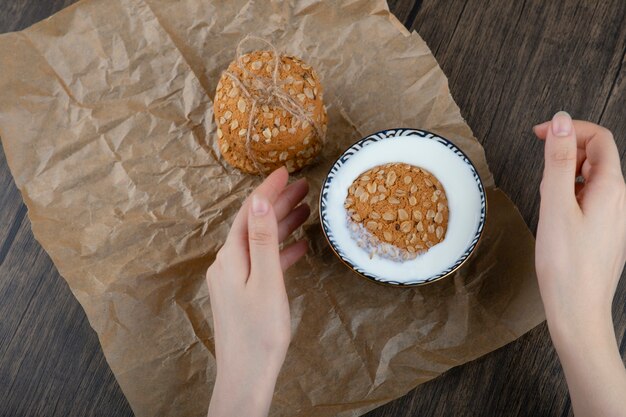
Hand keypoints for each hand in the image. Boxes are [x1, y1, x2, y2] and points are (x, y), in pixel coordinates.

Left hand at [206, 167, 309, 416]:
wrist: (246, 375)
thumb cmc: (260, 332)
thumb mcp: (266, 281)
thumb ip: (262, 240)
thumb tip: (257, 200)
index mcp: (231, 257)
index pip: (248, 212)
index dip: (266, 190)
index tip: (285, 171)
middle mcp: (228, 263)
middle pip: (253, 224)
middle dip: (277, 203)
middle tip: (303, 186)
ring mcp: (234, 278)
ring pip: (260, 242)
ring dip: (280, 224)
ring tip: (306, 208)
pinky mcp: (243, 292)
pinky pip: (262, 261)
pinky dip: (280, 250)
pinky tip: (298, 246)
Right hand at [534, 112, 625, 416]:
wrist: (577, 308)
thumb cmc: (566, 263)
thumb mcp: (556, 204)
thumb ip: (559, 160)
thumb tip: (561, 121)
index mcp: (612, 187)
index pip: (598, 138)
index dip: (569, 128)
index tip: (539, 133)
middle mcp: (620, 199)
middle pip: (597, 156)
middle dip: (566, 152)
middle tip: (539, 169)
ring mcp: (614, 216)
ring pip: (592, 178)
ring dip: (566, 175)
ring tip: (546, 198)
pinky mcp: (605, 230)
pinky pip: (590, 199)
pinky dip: (570, 195)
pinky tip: (555, 216)